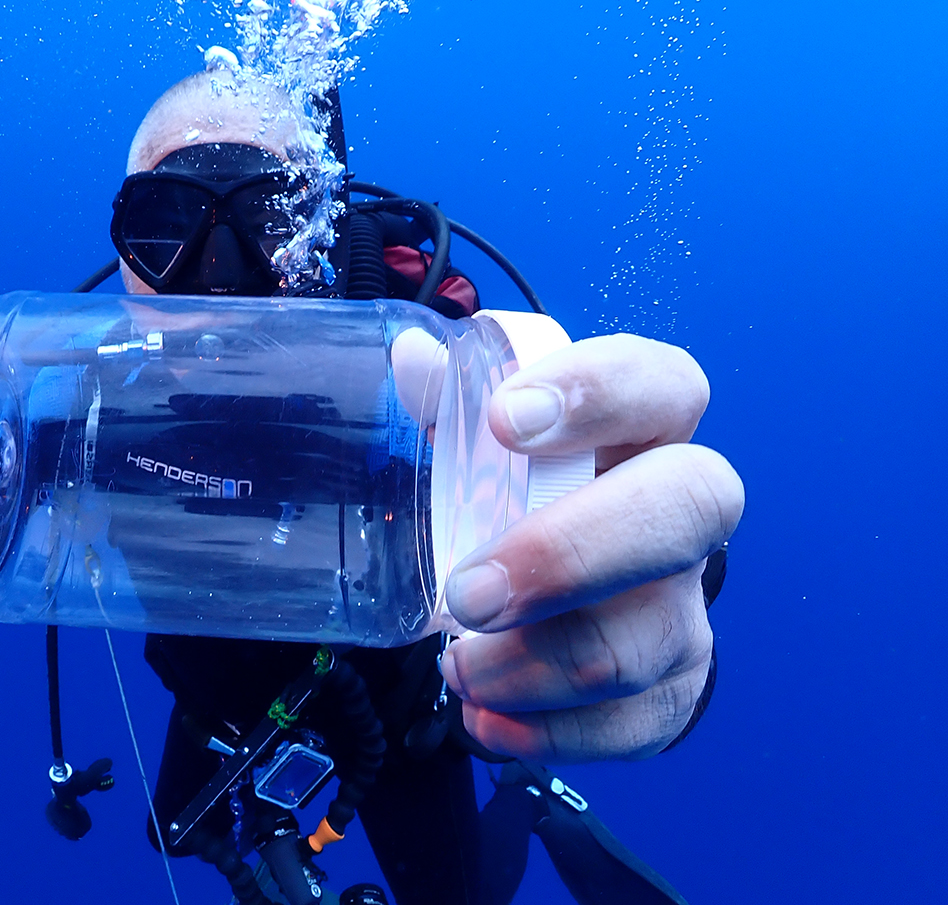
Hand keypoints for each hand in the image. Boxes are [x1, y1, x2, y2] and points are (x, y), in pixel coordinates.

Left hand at [439, 333, 743, 761]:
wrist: (559, 591)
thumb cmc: (517, 494)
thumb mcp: (479, 440)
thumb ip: (447, 401)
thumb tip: (410, 364)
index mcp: (641, 428)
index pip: (662, 384)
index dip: (597, 391)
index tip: (503, 419)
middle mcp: (682, 512)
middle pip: (689, 507)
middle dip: (572, 552)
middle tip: (472, 591)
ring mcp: (685, 604)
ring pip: (653, 635)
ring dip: (542, 664)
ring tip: (459, 668)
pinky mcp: (673, 689)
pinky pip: (640, 724)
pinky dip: (555, 734)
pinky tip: (488, 722)